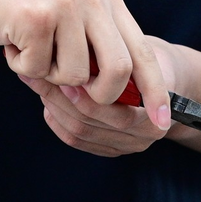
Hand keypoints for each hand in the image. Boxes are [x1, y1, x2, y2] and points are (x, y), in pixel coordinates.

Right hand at [0, 0, 169, 129]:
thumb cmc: (19, 3)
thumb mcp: (70, 13)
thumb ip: (96, 43)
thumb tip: (121, 93)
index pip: (143, 53)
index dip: (155, 91)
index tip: (163, 121)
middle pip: (118, 71)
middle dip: (99, 95)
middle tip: (72, 89)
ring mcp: (66, 6)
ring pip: (76, 77)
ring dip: (49, 74)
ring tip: (31, 46)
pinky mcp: (36, 18)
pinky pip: (40, 69)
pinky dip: (22, 65)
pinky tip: (11, 40)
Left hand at [20, 40, 180, 157]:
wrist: (163, 77)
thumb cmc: (151, 58)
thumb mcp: (144, 53)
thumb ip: (122, 60)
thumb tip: (80, 55)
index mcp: (155, 118)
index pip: (115, 116)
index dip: (85, 97)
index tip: (64, 74)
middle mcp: (142, 138)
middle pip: (89, 125)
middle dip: (60, 98)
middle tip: (38, 73)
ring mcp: (123, 146)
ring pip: (77, 132)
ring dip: (53, 106)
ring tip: (36, 80)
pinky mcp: (106, 147)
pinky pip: (74, 139)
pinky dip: (56, 118)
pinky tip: (46, 98)